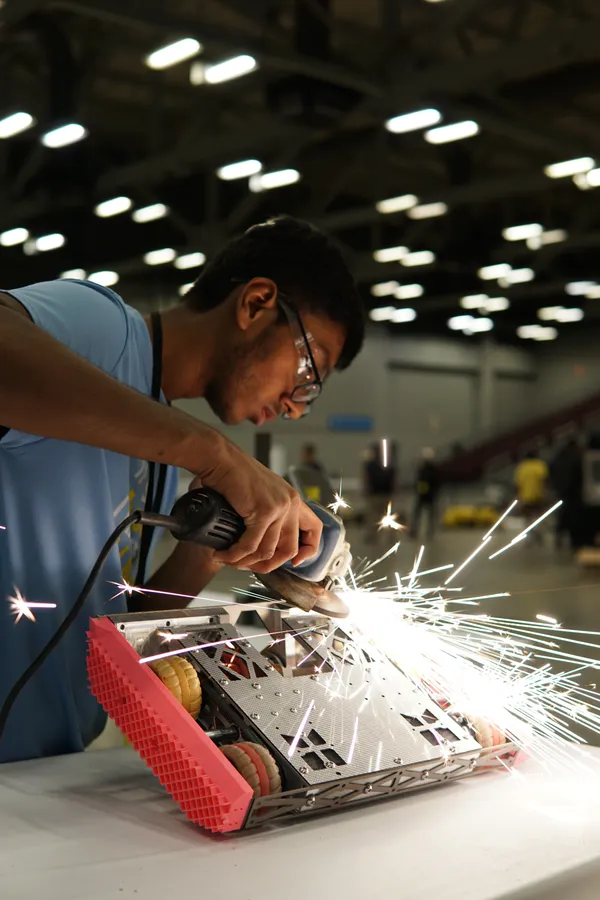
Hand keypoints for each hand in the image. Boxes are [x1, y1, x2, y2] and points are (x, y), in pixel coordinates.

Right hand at [195, 439, 322, 573]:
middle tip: (248, 566)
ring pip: (267, 551)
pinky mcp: (263, 512)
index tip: (296, 562)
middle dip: (268, 565)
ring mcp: (279, 508)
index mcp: (292, 499)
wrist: (221, 459)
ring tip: (228, 560)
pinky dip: (234, 554)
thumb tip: (257, 545)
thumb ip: (266, 514)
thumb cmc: (233, 474)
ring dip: (245, 562)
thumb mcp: (260, 493)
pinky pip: (250, 545)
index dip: (309, 550)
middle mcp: (290, 503)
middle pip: (289, 549)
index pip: (314, 528)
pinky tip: (222, 554)